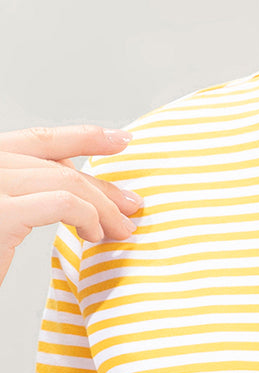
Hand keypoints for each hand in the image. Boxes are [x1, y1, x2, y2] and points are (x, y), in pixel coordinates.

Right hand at [0, 125, 141, 284]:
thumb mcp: (5, 214)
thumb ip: (32, 194)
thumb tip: (84, 190)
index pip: (38, 141)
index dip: (82, 138)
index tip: (120, 140)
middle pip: (58, 165)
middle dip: (102, 188)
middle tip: (132, 207)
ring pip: (66, 182)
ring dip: (102, 207)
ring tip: (119, 230)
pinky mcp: (1, 212)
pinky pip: (63, 203)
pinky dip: (88, 216)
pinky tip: (94, 235)